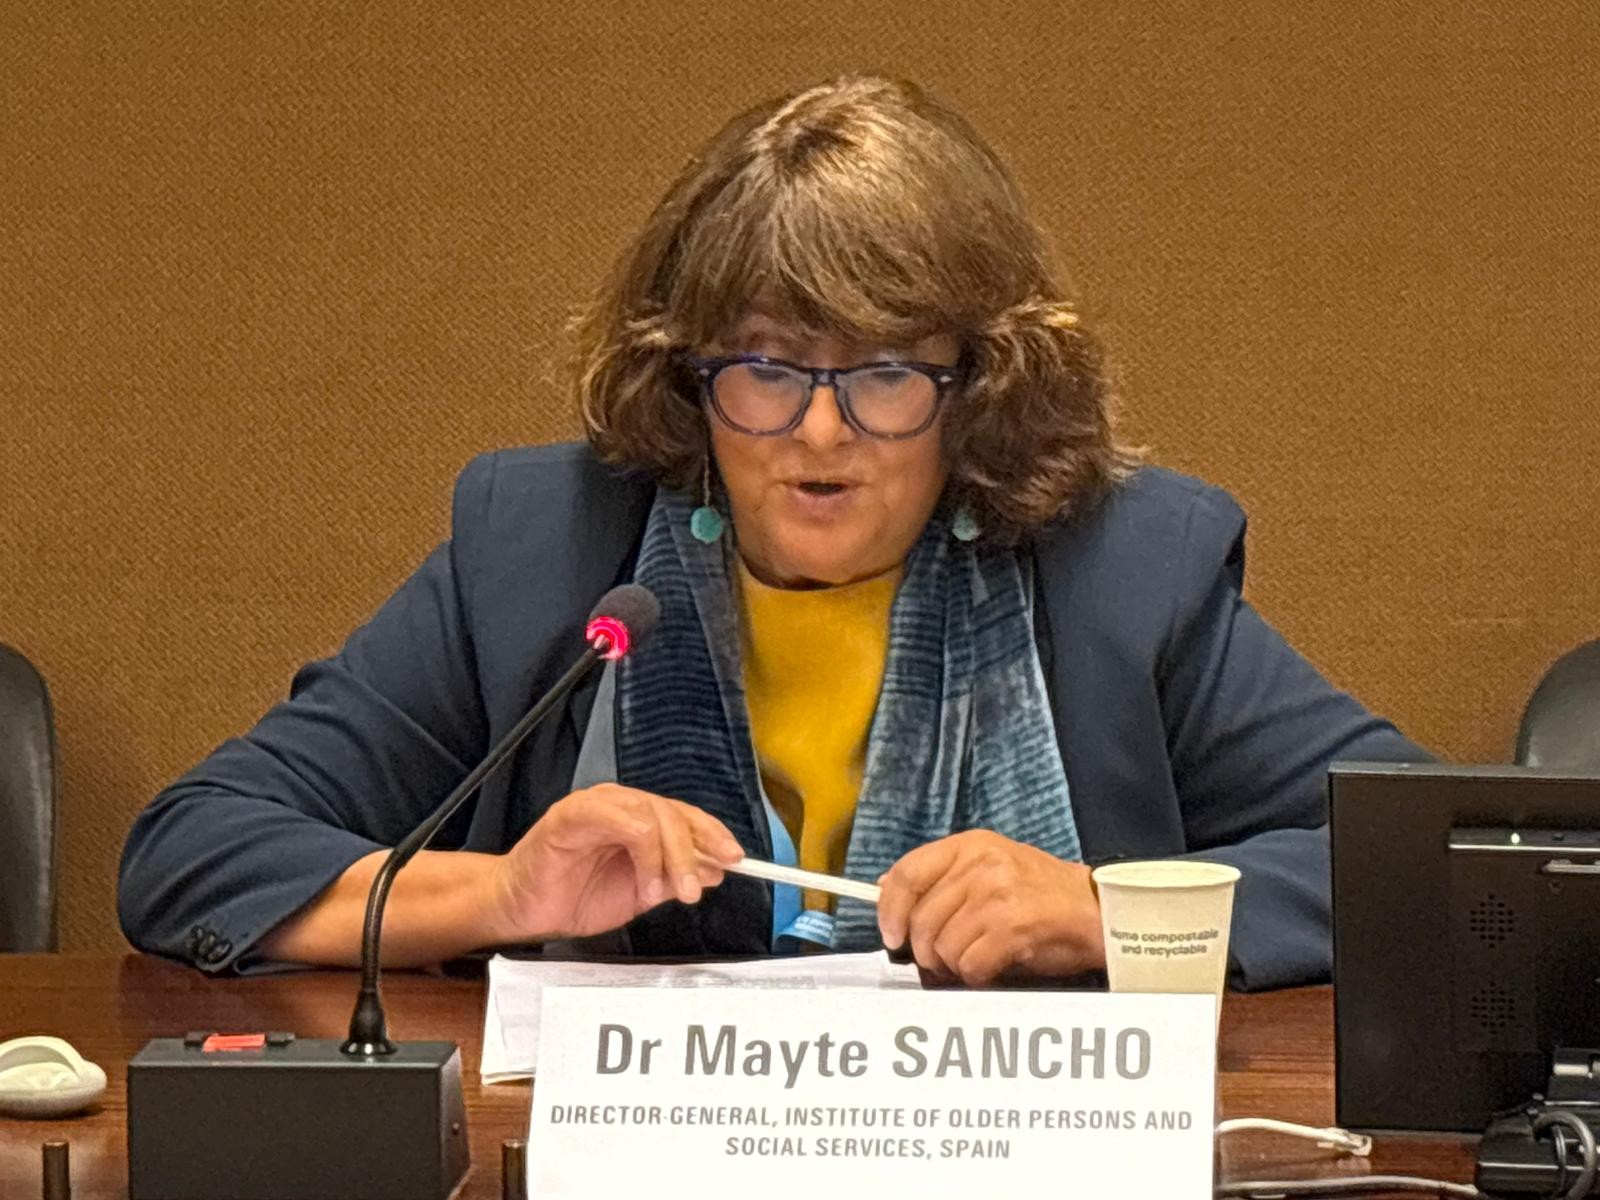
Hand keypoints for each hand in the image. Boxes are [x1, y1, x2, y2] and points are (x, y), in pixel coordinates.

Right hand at [486, 784, 743, 943]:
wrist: (523, 911)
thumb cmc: (573, 897)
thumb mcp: (639, 893)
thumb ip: (674, 878)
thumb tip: (714, 870)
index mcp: (637, 819)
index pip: (684, 815)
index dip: (712, 833)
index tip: (735, 858)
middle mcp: (620, 806)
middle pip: (672, 812)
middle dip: (693, 850)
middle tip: (696, 887)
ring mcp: (595, 806)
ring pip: (649, 811)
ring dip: (667, 853)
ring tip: (665, 890)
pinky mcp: (569, 815)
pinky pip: (612, 814)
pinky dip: (638, 844)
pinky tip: (643, 875)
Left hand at [876, 830, 1104, 985]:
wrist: (1098, 911)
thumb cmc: (1042, 896)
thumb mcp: (989, 870)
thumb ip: (940, 878)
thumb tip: (883, 890)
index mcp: (971, 845)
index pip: (906, 873)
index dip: (889, 910)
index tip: (891, 936)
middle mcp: (981, 864)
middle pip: (921, 920)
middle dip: (926, 952)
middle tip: (945, 961)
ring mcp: (997, 893)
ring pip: (942, 946)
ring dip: (954, 965)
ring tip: (976, 960)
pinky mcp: (1014, 925)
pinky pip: (970, 964)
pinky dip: (976, 976)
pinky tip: (994, 967)